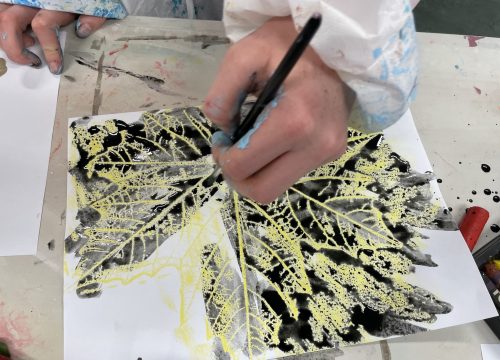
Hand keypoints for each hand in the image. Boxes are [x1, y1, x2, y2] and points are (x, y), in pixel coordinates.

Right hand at [0, 4, 105, 73]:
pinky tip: (23, 35)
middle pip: (10, 22)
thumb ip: (92, 17)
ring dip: (6, 36)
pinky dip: (5, 27)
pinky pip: (2, 10)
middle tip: (33, 62)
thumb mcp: (97, 5)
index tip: (56, 67)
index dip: (49, 50)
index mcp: (53, 3)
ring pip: (1, 16)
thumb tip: (81, 32)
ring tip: (27, 46)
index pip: (43, 26)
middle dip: (16, 48)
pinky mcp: (16, 0)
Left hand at [203, 16, 353, 203]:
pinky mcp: (333, 153)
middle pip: (261, 191)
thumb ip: (221, 92)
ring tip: (251, 143)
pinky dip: (273, 165)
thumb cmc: (286, 46)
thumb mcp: (245, 53)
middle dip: (237, 175)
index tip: (222, 137)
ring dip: (255, 173)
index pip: (244, 167)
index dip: (222, 156)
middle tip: (231, 150)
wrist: (333, 43)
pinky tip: (273, 140)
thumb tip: (221, 128)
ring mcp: (329, 152)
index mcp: (295, 120)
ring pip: (277, 188)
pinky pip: (292, 175)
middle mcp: (317, 144)